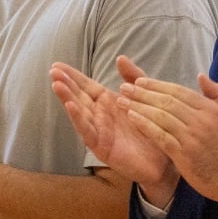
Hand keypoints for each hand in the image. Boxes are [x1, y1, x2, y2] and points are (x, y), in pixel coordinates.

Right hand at [50, 58, 178, 202]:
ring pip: (79, 113)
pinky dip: (78, 119)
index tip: (57, 65)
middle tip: (52, 71)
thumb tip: (120, 57)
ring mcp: (99, 132)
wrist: (164, 161)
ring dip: (67, 98)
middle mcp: (99, 116)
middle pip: (78, 97)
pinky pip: (88, 131)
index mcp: (107, 104)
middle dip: (65, 84)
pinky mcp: (102, 147)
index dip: (72, 76)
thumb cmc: (152, 130)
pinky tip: (70, 106)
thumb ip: (133, 78)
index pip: (86, 86)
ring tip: (56, 85)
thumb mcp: (145, 98)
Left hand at [119, 73, 217, 204]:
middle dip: (143, 93)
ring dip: (139, 106)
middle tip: (124, 87)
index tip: (140, 81)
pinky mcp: (183, 154)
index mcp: (210, 109)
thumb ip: (217, 93)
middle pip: (167, 101)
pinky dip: (145, 125)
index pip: (179, 91)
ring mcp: (191, 137)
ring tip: (122, 100)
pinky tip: (131, 118)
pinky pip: (160, 136)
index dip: (157, 85)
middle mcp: (200, 120)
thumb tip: (200, 76)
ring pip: (161, 116)